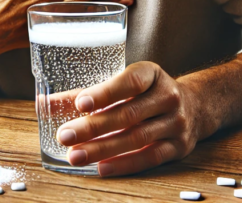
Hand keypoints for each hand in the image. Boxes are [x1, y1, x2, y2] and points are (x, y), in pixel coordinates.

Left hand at [56, 62, 201, 176]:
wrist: (196, 106)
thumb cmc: (147, 93)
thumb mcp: (125, 84)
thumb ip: (87, 94)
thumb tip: (45, 104)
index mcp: (152, 74)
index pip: (130, 82)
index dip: (105, 93)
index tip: (81, 103)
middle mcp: (167, 96)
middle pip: (128, 114)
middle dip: (93, 127)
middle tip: (65, 136)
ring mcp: (176, 122)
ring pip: (137, 137)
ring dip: (103, 149)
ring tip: (76, 155)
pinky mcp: (179, 146)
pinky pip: (150, 157)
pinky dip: (125, 164)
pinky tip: (102, 168)